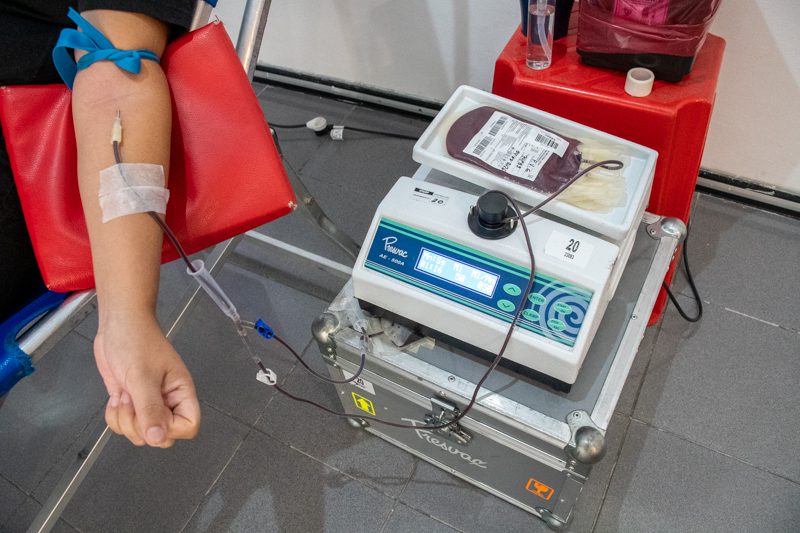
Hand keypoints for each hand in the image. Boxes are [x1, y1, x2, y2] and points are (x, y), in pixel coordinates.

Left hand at [94, 316, 200, 446]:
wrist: (118, 325)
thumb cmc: (136, 341)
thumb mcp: (142, 376)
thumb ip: (150, 409)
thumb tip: (158, 439)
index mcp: (181, 392)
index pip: (188, 426)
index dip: (170, 429)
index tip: (152, 415)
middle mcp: (167, 401)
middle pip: (162, 436)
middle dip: (140, 425)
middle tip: (133, 400)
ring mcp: (148, 403)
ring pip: (140, 434)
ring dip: (125, 419)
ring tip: (125, 393)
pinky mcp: (130, 402)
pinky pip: (124, 425)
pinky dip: (115, 416)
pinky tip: (116, 396)